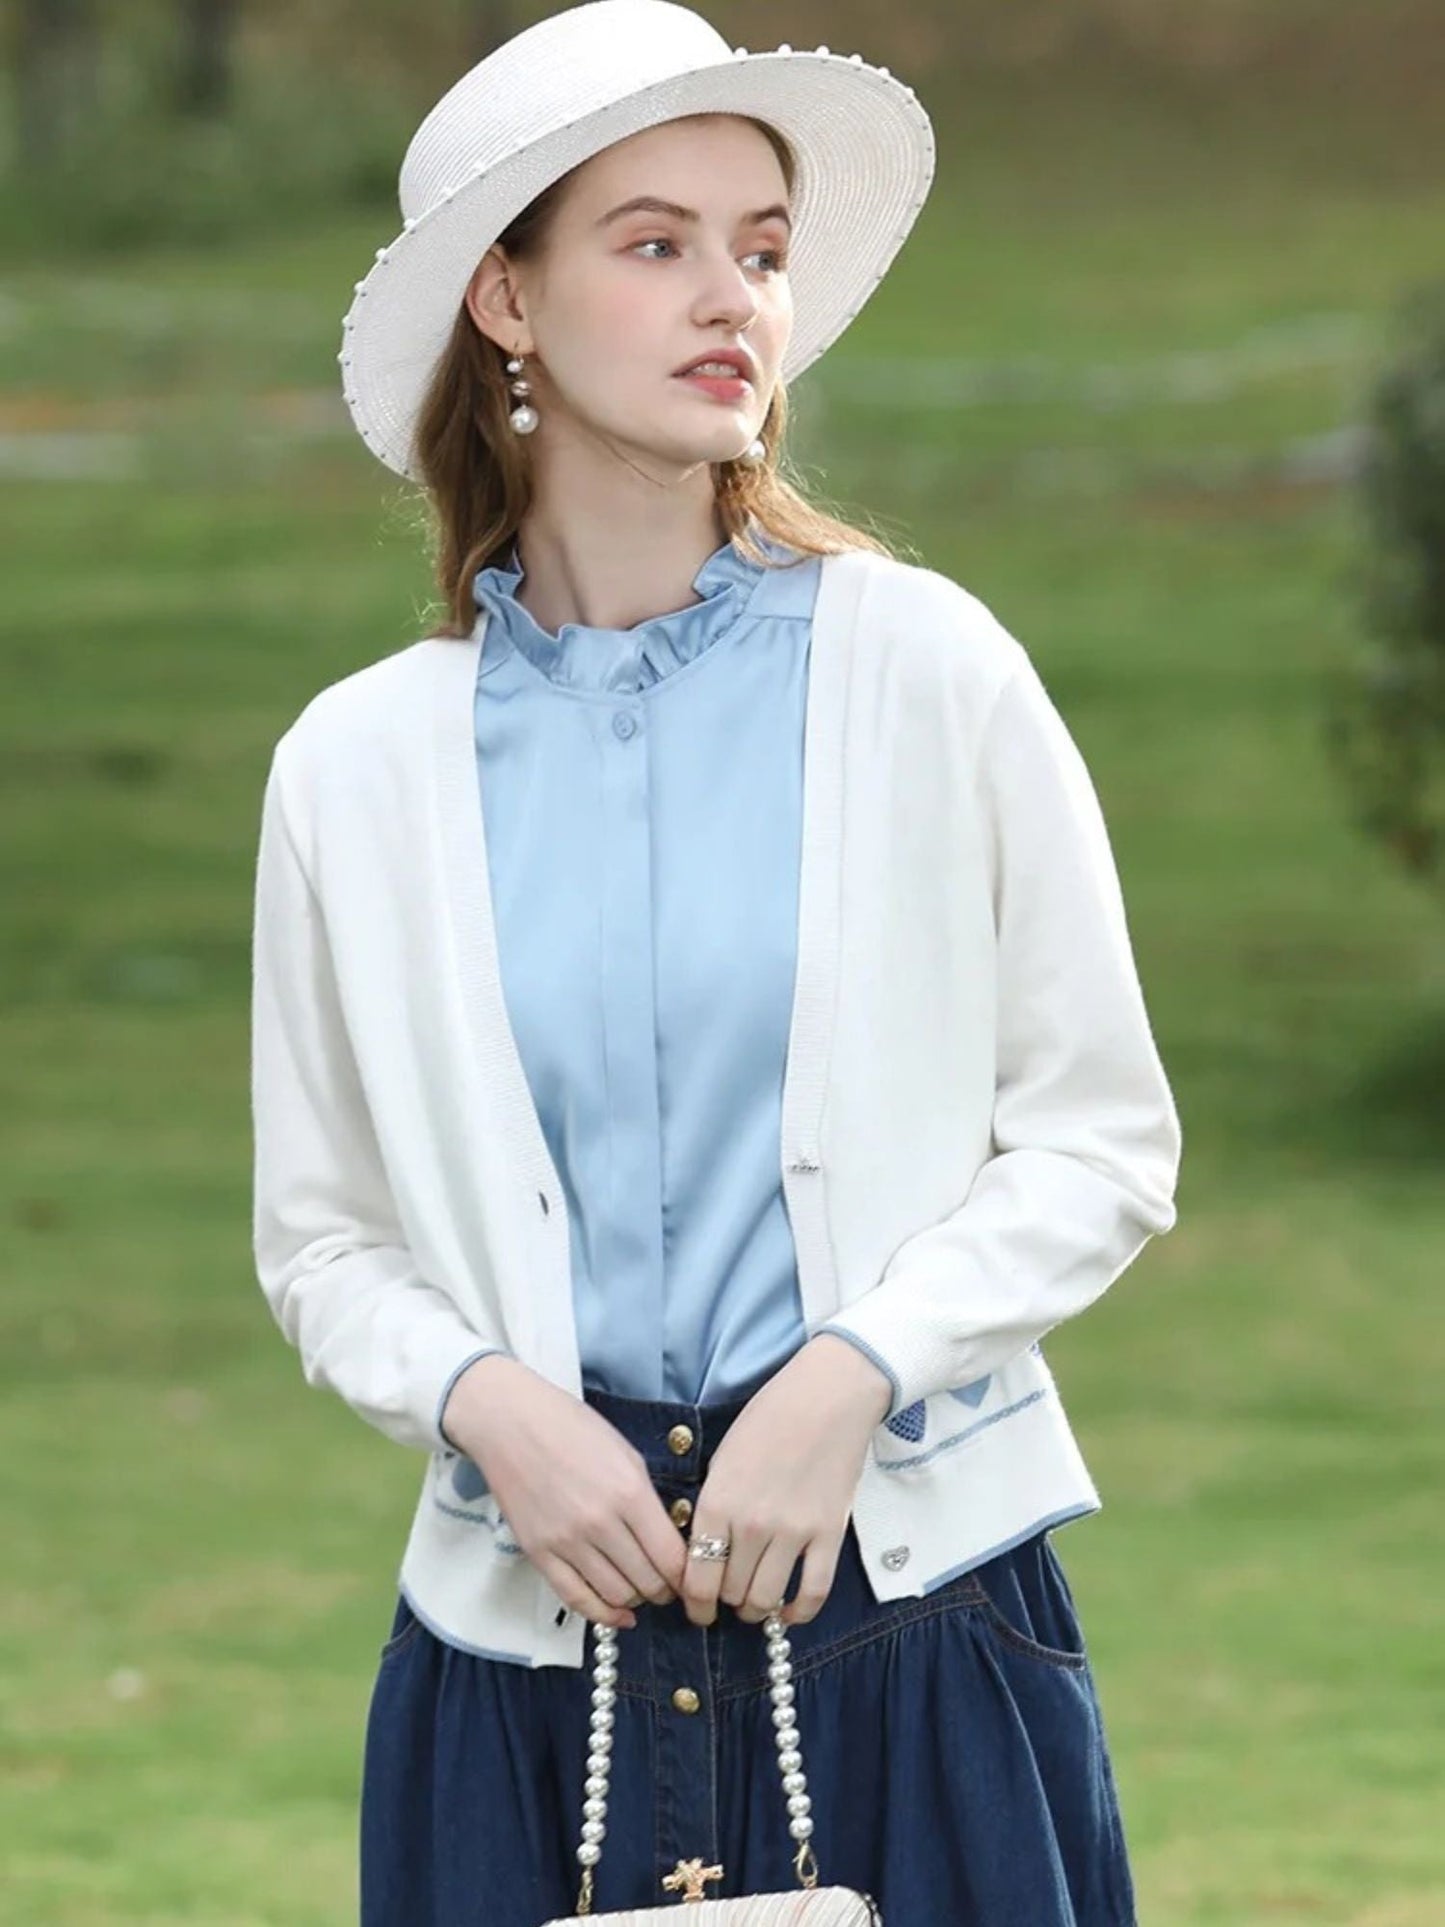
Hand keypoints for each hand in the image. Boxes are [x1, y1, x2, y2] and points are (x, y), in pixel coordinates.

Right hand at [441, 1354, 688, 1630]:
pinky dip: (603, 1614)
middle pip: (647, 1581)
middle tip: (668, 1585)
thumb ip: (649, 1502)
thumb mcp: (627, 1456)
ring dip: (636, 1600)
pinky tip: (619, 1615)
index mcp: (629, 1493)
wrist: (510, 1423)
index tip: (691, 1576)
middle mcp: (600, 1523)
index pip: (672, 1558)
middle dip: (665, 1589)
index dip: (688, 1575)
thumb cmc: (574, 1429)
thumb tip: (668, 1544)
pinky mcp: (539, 1553)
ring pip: (616, 1595)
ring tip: (641, 1590)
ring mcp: (566, 1542)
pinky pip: (576, 1599)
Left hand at [679, 1336, 892, 1629]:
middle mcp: (751, 1524)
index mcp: (718, 1502)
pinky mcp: (829, 1534)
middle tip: (726, 1599)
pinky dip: (798, 1612)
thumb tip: (706, 1550)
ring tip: (753, 1604)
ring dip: (755, 1609)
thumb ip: (713, 1506)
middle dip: (724, 1602)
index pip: (697, 1578)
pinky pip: (812, 1592)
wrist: (828, 1395)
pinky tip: (788, 1612)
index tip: (697, 1608)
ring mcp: (793, 1532)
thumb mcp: (723, 1457)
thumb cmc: (770, 1418)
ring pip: (765, 1599)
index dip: (694, 1603)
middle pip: (729, 1593)